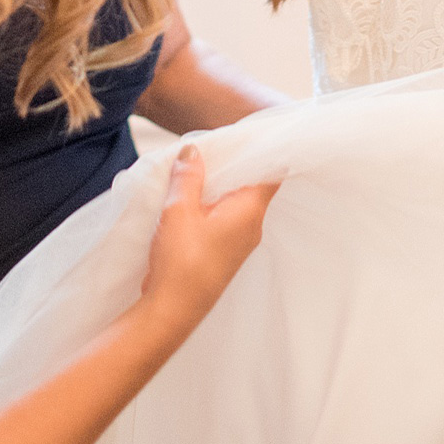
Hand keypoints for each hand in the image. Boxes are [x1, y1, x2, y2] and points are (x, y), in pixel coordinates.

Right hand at [140, 145, 278, 337]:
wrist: (171, 312)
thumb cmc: (180, 261)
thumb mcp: (179, 210)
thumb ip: (188, 177)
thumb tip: (194, 151)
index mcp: (250, 211)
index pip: (272, 172)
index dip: (266, 150)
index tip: (254, 132)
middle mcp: (252, 227)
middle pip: (254, 185)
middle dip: (237, 164)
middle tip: (218, 143)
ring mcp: (240, 243)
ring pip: (238, 203)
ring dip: (221, 186)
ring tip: (199, 167)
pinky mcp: (224, 254)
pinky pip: (226, 219)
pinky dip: (214, 204)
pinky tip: (193, 198)